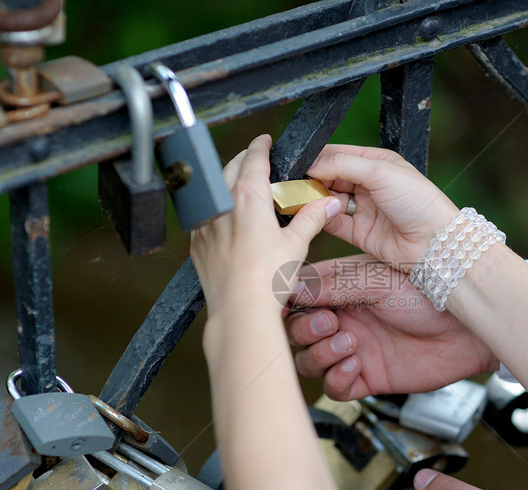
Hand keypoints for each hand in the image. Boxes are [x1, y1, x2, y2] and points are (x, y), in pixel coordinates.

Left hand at [190, 135, 341, 312]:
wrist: (240, 310)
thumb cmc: (268, 278)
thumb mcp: (297, 244)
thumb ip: (312, 218)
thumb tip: (329, 203)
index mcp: (247, 197)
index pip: (254, 158)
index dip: (261, 146)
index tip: (265, 140)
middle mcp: (222, 205)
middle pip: (229, 168)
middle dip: (243, 160)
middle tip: (257, 161)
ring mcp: (205, 224)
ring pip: (214, 192)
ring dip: (227, 184)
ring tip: (243, 190)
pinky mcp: (197, 244)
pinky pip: (205, 216)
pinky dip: (216, 210)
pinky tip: (228, 221)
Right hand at [286, 255, 497, 399]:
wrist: (468, 330)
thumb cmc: (431, 293)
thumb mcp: (378, 280)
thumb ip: (334, 285)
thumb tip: (292, 288)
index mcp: (342, 287)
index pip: (298, 295)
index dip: (288, 302)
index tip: (286, 305)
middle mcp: (344, 318)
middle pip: (298, 331)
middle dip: (305, 329)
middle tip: (330, 324)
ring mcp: (354, 348)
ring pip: (310, 361)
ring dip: (320, 354)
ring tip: (349, 344)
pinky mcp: (368, 377)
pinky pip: (335, 387)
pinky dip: (337, 378)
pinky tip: (356, 365)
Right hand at [308, 145, 460, 268]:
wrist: (433, 241)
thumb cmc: (417, 201)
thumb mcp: (379, 171)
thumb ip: (343, 164)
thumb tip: (312, 164)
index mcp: (375, 162)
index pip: (338, 155)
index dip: (318, 158)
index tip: (299, 163)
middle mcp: (368, 184)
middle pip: (330, 178)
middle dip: (313, 180)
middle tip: (296, 183)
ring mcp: (363, 209)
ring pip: (329, 200)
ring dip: (317, 199)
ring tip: (304, 198)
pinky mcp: (358, 233)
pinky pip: (333, 223)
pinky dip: (323, 218)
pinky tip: (316, 213)